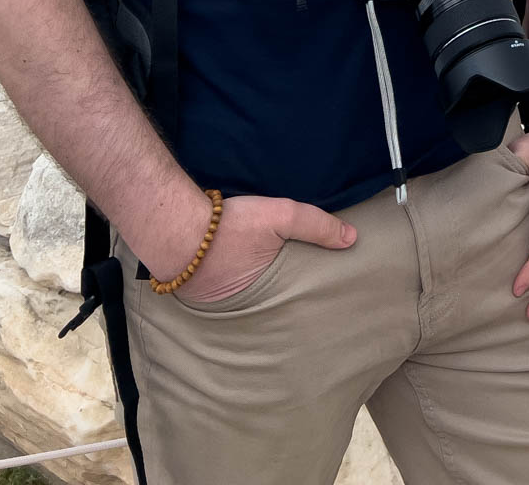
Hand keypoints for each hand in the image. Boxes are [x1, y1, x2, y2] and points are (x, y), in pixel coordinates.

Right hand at [150, 194, 356, 302]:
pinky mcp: (208, 298)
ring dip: (268, 300)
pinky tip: (252, 281)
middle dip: (294, 305)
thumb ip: (315, 225)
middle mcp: (248, 310)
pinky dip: (244, 293)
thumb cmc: (229, 227)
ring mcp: (225, 308)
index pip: (301, 304)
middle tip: (316, 300)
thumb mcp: (279, 217)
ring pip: (257, 306)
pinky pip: (234, 299)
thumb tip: (352, 238)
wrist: (176, 229)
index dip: (315, 299)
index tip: (333, 296)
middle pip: (280, 308)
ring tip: (287, 292)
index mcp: (270, 296)